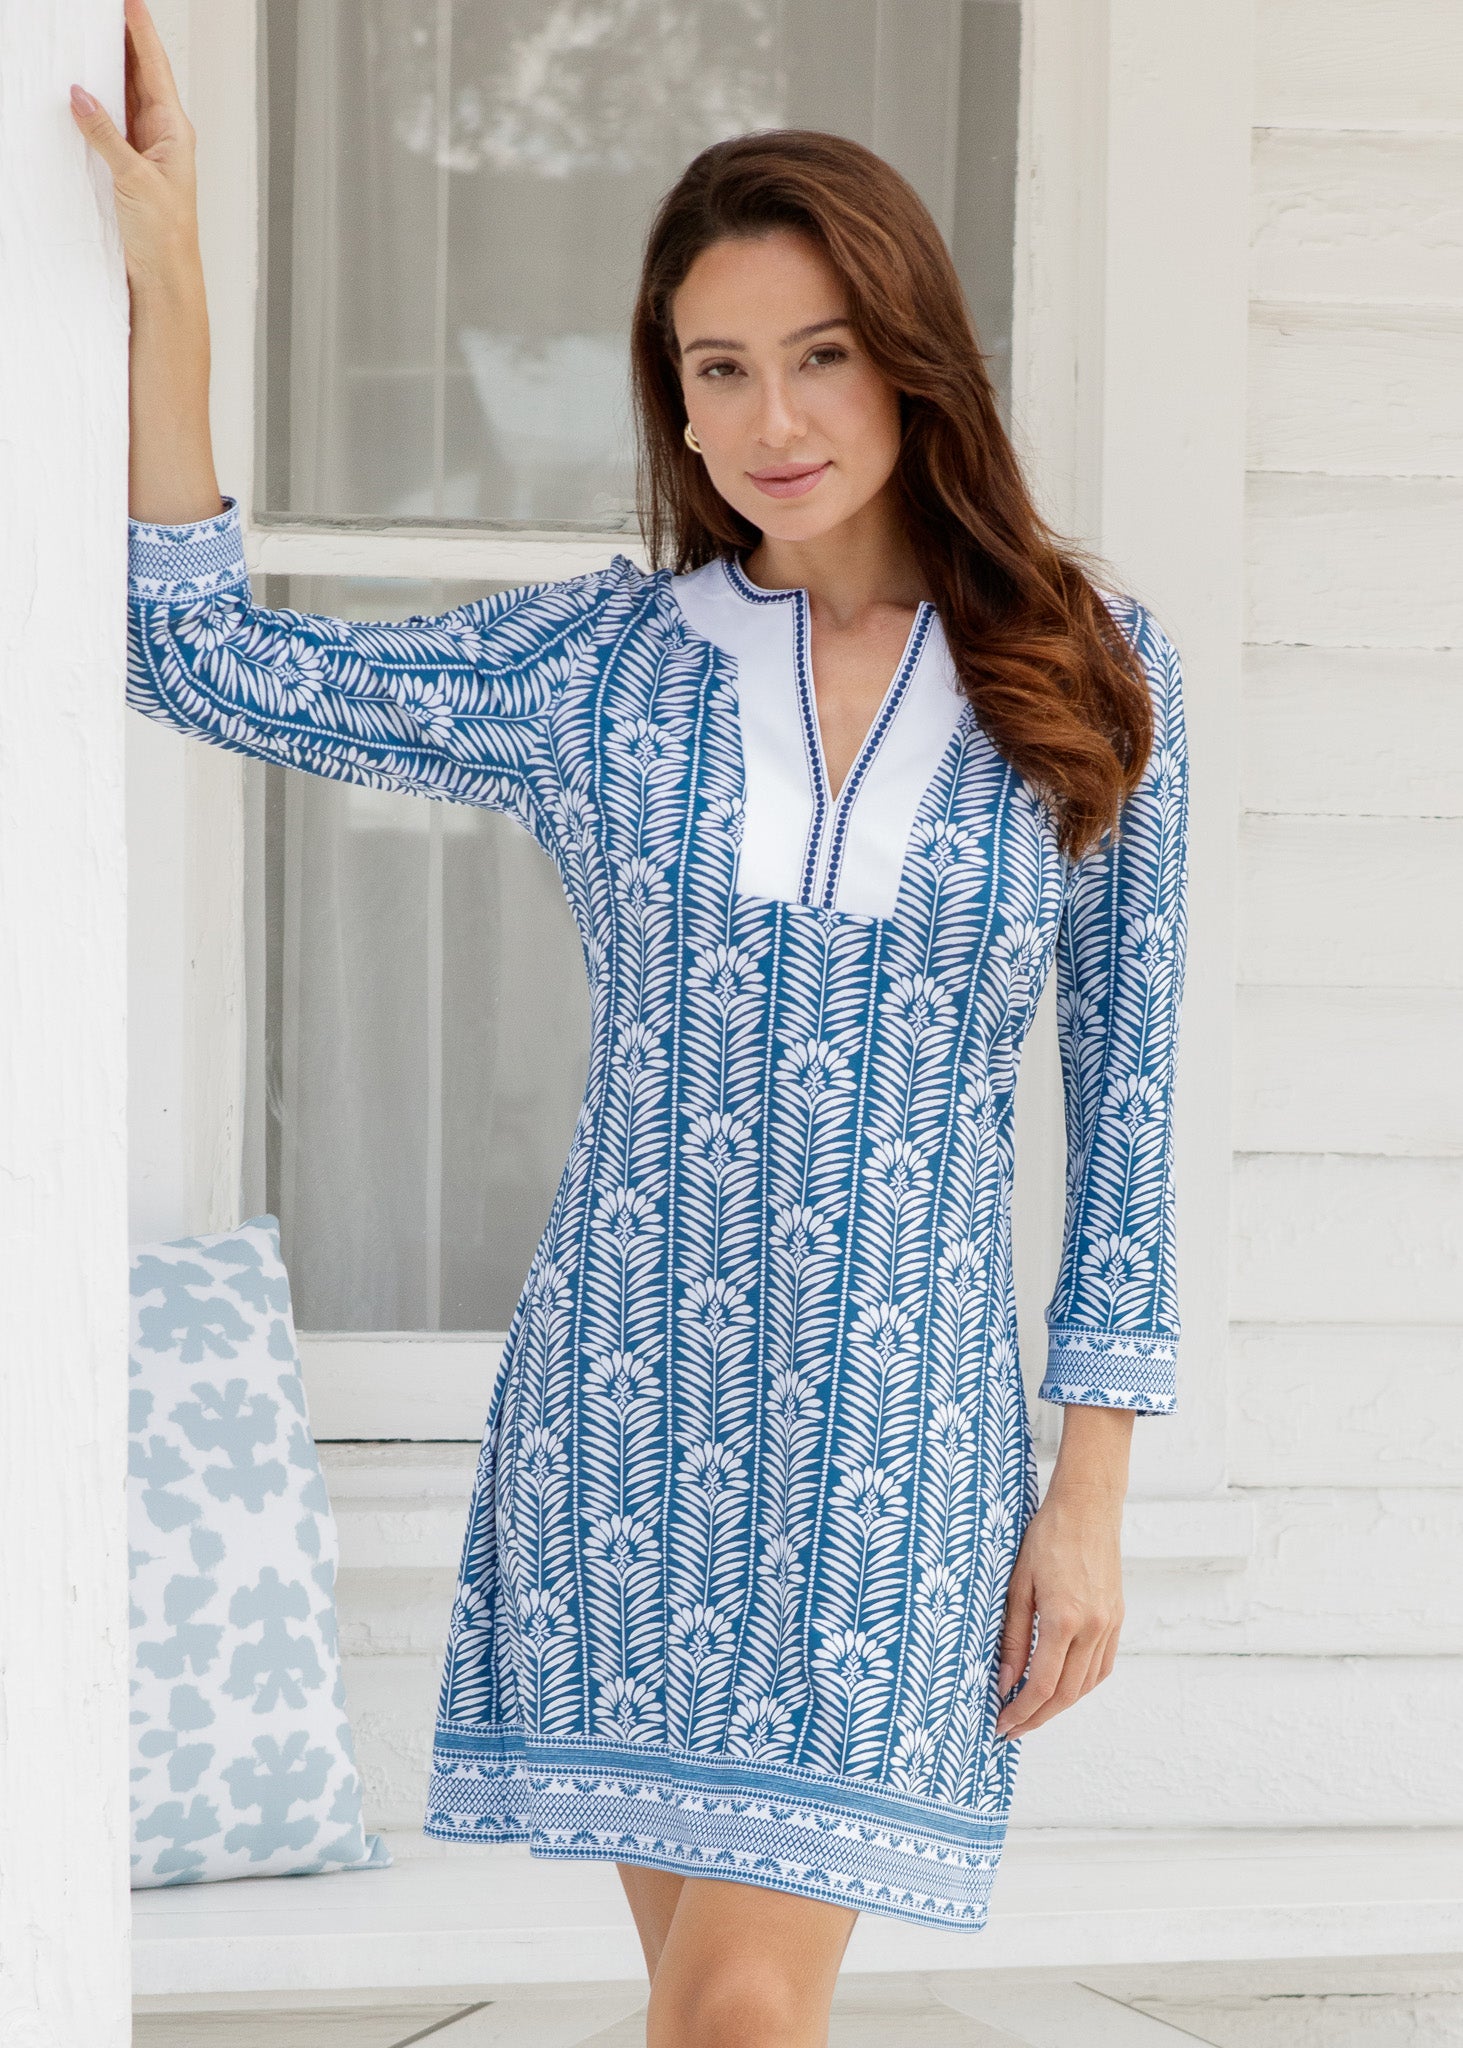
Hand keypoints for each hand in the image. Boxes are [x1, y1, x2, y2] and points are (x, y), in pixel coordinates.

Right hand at [70, 0, 199, 289]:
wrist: (165, 275)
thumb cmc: (165, 234)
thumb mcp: (133, 178)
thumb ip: (105, 134)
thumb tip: (81, 95)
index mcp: (174, 131)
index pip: (155, 68)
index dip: (141, 33)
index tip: (130, 2)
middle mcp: (163, 135)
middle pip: (140, 75)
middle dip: (124, 42)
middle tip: (106, 13)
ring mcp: (146, 149)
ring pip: (126, 97)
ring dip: (110, 69)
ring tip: (95, 38)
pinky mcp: (130, 166)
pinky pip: (113, 123)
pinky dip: (99, 104)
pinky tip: (85, 90)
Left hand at [993, 1405, 1133, 1739]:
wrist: (1088, 1507)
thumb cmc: (1047, 1537)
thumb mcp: (1018, 1585)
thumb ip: (1012, 1636)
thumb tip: (1004, 1680)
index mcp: (1064, 1619)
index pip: (1042, 1686)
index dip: (1021, 1711)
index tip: (1002, 1724)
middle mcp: (1093, 1628)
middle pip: (1066, 1695)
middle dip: (1037, 1717)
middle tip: (1012, 1728)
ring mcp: (1110, 1625)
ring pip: (1086, 1685)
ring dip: (1059, 1705)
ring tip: (1031, 1711)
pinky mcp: (1117, 1619)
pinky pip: (1100, 1667)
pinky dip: (1080, 1685)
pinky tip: (1061, 1686)